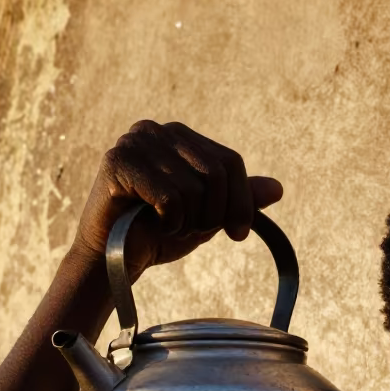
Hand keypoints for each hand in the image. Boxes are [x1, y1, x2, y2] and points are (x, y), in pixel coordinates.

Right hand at [68, 121, 282, 279]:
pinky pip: (171, 197)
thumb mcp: (207, 215)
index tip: (238, 234)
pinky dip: (169, 222)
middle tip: (192, 231)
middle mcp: (157, 130)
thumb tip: (278, 189)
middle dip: (213, 214)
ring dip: (187, 221)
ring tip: (166, 225)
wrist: (111, 260)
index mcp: (180, 137)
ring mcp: (135, 142)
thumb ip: (238, 199)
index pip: (230, 161)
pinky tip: (151, 224)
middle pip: (216, 172)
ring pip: (194, 187)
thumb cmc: (157, 234)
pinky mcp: (118, 161)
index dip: (241, 202)